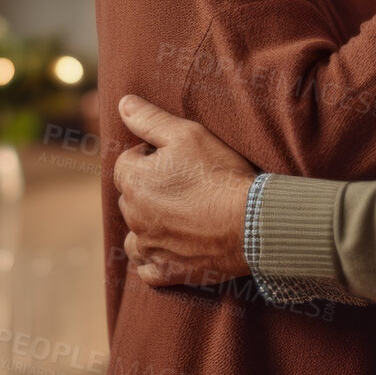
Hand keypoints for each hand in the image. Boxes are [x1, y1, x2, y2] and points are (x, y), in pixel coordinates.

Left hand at [113, 95, 257, 287]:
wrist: (253, 222)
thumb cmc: (220, 174)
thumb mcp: (188, 134)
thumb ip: (150, 119)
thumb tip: (122, 103)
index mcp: (133, 180)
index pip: (128, 162)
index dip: (153, 156)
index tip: (181, 160)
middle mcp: (133, 215)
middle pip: (131, 196)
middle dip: (150, 189)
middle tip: (188, 184)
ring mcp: (149, 247)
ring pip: (136, 233)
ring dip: (150, 224)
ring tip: (182, 215)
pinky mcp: (166, 271)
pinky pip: (148, 267)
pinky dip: (155, 258)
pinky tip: (172, 248)